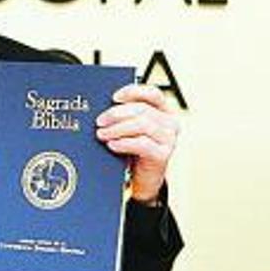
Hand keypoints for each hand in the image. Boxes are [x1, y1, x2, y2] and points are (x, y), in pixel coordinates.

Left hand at [95, 84, 178, 205]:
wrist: (143, 179)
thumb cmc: (135, 150)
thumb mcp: (130, 129)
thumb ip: (124, 116)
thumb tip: (103, 108)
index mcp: (163, 111)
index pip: (152, 93)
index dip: (133, 91)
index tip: (113, 97)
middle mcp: (169, 123)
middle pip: (142, 110)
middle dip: (117, 114)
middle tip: (99, 121)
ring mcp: (169, 139)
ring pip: (142, 125)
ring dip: (117, 128)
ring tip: (102, 134)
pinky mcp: (163, 155)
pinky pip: (142, 144)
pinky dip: (124, 143)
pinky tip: (112, 144)